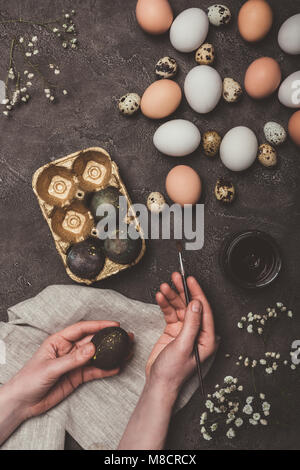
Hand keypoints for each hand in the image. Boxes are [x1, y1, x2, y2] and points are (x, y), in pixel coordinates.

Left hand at [5, 320, 125, 419]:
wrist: (23, 403)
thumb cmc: (29, 380)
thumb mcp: (50, 368)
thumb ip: (72, 359)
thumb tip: (92, 348)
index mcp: (59, 341)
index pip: (81, 329)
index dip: (98, 325)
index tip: (114, 325)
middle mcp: (68, 350)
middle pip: (92, 341)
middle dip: (109, 338)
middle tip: (125, 337)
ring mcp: (74, 363)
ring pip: (96, 356)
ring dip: (111, 354)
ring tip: (126, 352)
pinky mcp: (77, 377)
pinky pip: (94, 371)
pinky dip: (106, 370)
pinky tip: (116, 367)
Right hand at [146, 272, 216, 391]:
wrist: (158, 383)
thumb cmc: (173, 372)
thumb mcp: (183, 346)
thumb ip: (191, 324)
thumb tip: (197, 304)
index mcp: (207, 338)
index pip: (204, 310)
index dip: (197, 293)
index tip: (190, 280)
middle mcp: (198, 332)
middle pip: (191, 305)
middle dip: (182, 290)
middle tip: (175, 277)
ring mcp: (185, 330)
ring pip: (179, 307)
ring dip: (171, 296)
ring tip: (163, 287)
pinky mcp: (173, 330)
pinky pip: (170, 312)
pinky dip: (165, 304)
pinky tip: (160, 297)